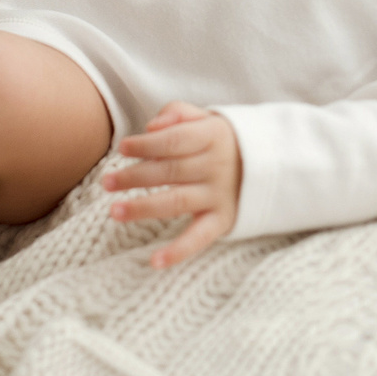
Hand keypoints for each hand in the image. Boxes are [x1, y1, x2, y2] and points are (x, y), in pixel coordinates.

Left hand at [101, 102, 239, 267]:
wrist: (270, 165)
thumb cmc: (221, 141)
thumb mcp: (207, 118)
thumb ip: (177, 114)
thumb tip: (151, 126)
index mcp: (212, 136)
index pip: (175, 140)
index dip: (147, 144)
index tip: (122, 148)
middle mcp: (216, 166)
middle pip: (170, 171)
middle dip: (135, 177)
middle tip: (106, 183)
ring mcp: (219, 195)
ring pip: (177, 202)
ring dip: (144, 208)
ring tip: (115, 211)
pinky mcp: (222, 220)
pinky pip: (199, 237)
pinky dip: (179, 251)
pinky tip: (155, 261)